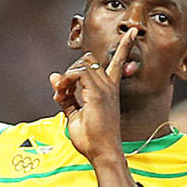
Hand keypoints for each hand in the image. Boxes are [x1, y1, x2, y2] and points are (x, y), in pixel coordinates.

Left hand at [49, 28, 137, 161]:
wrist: (102, 153)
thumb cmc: (91, 138)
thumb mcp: (74, 114)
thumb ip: (65, 96)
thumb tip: (54, 77)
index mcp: (109, 90)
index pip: (118, 62)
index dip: (125, 46)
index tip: (132, 33)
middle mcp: (109, 86)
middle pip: (88, 60)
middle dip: (70, 71)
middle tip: (61, 92)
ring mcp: (105, 89)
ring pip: (82, 65)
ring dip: (66, 78)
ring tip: (60, 95)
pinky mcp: (97, 95)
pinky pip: (79, 73)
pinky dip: (66, 80)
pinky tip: (61, 93)